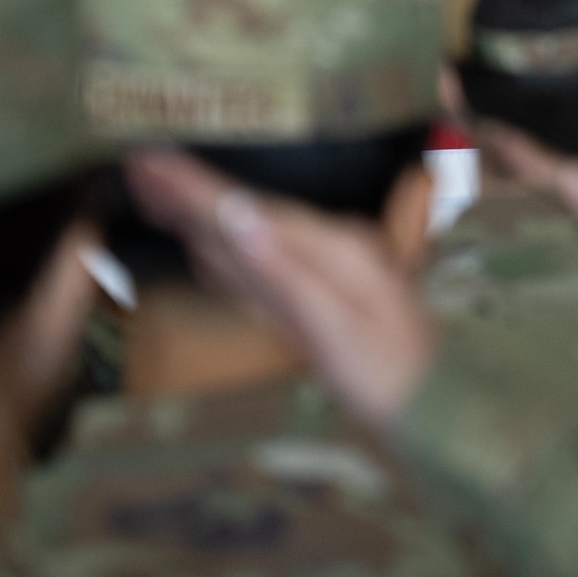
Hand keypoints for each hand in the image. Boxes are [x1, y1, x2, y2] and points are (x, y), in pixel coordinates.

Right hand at [122, 149, 432, 426]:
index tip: (148, 159)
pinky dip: (229, 257)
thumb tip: (236, 219)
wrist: (440, 417)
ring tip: (158, 194)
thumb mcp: (334, 327)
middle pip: (247, 215)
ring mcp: (328, 277)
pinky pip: (264, 274)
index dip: (194, 187)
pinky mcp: (324, 306)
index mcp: (331, 248)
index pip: (248, 210)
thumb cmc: (389, 380)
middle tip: (138, 167)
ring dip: (204, 218)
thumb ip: (283, 272)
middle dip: (192, 193)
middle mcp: (329, 251)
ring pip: (251, 240)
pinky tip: (208, 250)